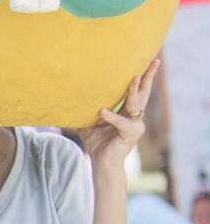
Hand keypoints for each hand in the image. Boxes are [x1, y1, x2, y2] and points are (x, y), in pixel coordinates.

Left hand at [80, 60, 157, 175]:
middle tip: (155, 61)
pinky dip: (112, 117)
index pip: (136, 91)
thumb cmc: (97, 143)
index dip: (141, 77)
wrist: (101, 163)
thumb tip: (68, 97)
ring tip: (134, 78)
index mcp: (127, 112)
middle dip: (148, 76)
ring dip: (134, 91)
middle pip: (143, 93)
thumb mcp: (89, 123)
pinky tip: (102, 112)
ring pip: (136, 104)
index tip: (146, 61)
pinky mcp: (131, 134)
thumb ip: (85, 110)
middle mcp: (134, 117)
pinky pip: (121, 122)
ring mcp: (135, 125)